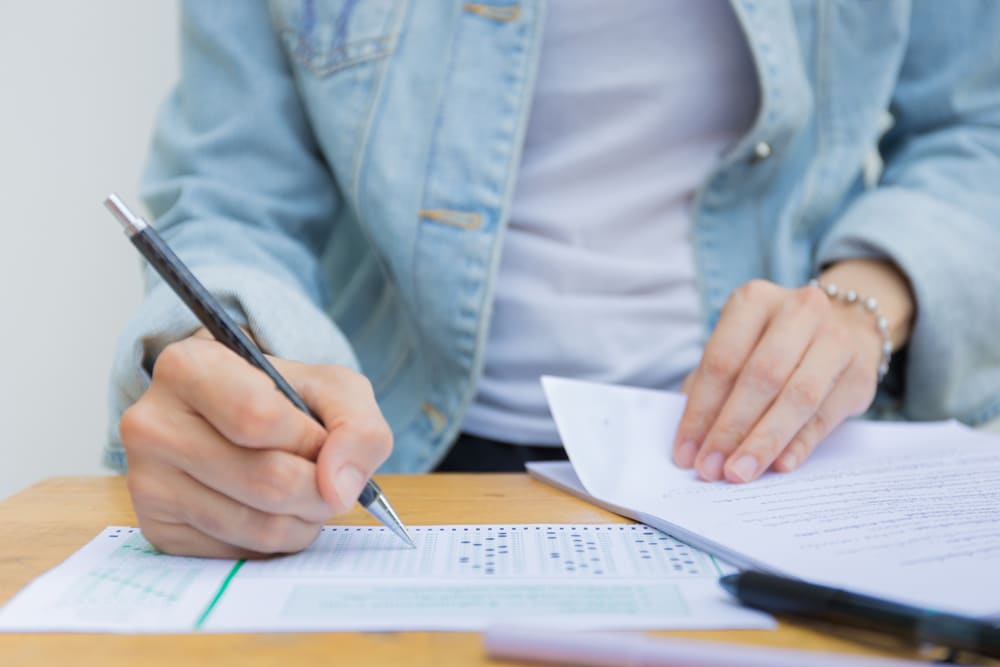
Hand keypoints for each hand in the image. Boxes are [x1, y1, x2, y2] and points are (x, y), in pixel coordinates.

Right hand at [119, 330, 391, 556]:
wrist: (232, 421)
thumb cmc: (281, 398)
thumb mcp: (332, 387)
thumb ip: (357, 425)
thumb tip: (339, 489)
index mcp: (187, 368)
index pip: (260, 418)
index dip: (310, 439)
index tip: (320, 438)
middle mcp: (151, 425)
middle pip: (267, 480)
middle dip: (320, 488)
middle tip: (328, 478)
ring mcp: (146, 484)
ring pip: (259, 526)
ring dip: (305, 519)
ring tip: (304, 493)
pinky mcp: (157, 532)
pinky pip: (241, 555)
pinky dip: (278, 540)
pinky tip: (272, 511)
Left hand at [672, 261, 912, 482]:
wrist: (845, 324)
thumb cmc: (773, 343)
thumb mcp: (740, 348)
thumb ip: (714, 388)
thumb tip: (693, 443)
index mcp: (754, 301)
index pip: (722, 360)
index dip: (701, 410)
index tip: (685, 452)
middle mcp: (799, 311)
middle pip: (760, 377)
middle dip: (731, 429)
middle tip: (711, 468)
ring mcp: (836, 339)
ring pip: (797, 396)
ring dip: (764, 441)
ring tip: (740, 472)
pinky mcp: (860, 372)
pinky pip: (826, 414)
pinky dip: (800, 443)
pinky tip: (780, 465)